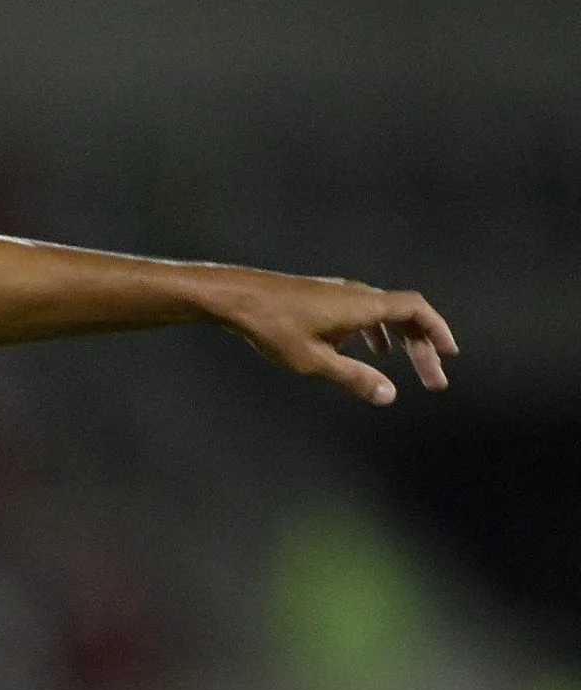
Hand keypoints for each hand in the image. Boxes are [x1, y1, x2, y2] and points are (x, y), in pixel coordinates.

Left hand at [211, 270, 454, 405]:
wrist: (238, 297)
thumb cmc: (274, 328)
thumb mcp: (314, 361)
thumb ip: (353, 378)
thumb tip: (389, 396)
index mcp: (364, 305)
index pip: (416, 310)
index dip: (438, 331)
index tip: (450, 354)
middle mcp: (359, 294)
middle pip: (405, 317)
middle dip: (422, 348)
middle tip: (434, 381)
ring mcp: (342, 294)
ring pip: (384, 315)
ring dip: (400, 341)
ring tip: (406, 366)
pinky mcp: (325, 298)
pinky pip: (363, 313)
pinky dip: (375, 332)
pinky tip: (367, 352)